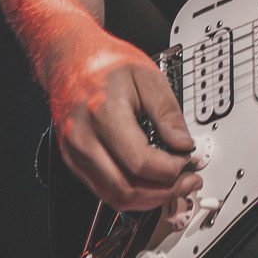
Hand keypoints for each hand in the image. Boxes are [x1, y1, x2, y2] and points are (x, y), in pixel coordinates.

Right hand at [48, 30, 201, 211]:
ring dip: (148, 199)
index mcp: (103, 112)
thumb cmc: (105, 62)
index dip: (171, 169)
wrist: (69, 58)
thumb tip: (183, 143)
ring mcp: (75, 153)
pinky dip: (130, 193)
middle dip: (163, 192)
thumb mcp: (147, 74)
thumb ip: (167, 111)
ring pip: (113, 196)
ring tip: (173, 185)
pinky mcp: (73, 161)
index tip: (188, 160)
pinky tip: (149, 182)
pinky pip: (103, 190)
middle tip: (187, 181)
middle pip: (125, 188)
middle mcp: (83, 138)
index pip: (140, 162)